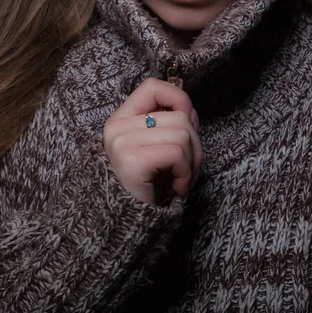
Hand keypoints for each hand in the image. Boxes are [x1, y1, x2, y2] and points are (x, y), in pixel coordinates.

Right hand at [102, 78, 202, 205]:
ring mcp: (122, 143)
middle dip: (195, 145)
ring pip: (183, 133)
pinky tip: (176, 188)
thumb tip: (191, 110)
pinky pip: (177, 153)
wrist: (129, 226)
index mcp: (121, 119)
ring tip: (180, 179)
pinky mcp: (132, 161)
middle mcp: (117, 127)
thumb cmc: (148, 186)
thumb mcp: (161, 149)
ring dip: (192, 162)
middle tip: (186, 169)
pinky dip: (185, 173)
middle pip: (179, 116)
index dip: (177, 98)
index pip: (153, 86)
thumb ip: (173, 125)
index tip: (186, 123)